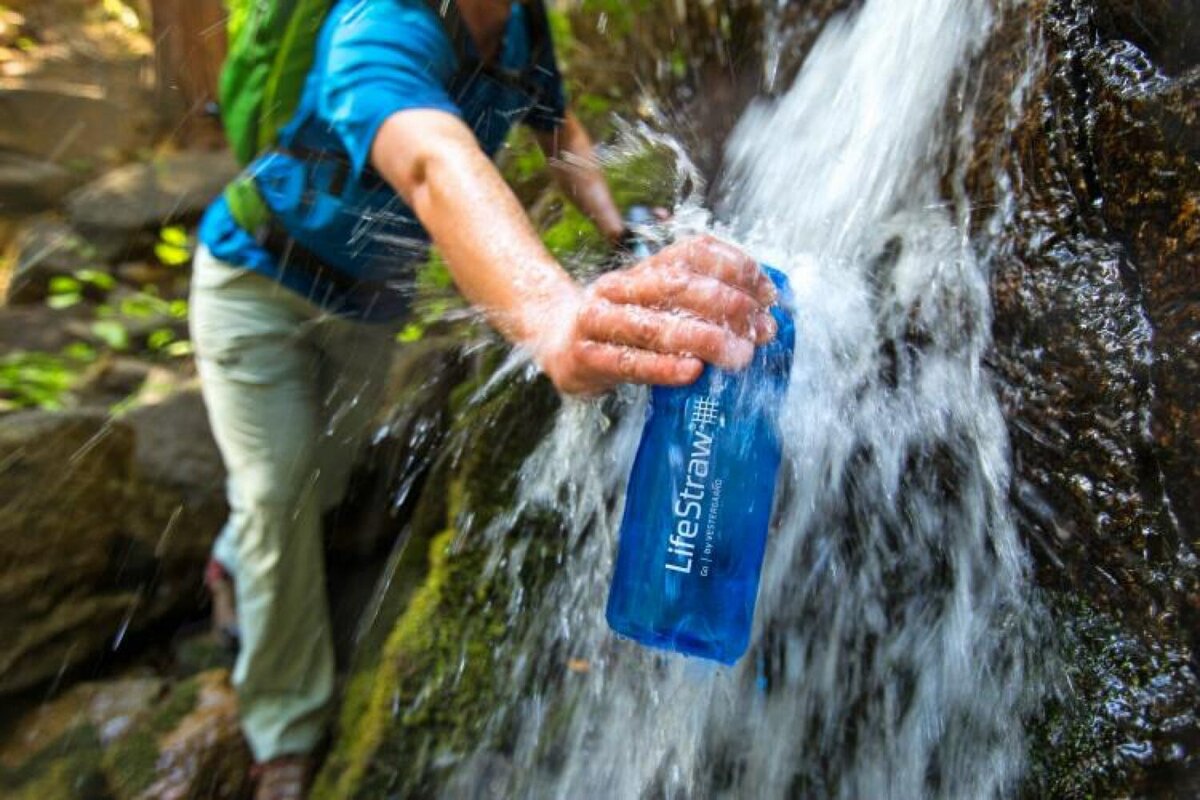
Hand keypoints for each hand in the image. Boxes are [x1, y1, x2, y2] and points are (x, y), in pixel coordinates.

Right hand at [529, 236, 777, 394]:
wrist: (552, 339)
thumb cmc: (620, 326)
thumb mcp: (656, 304)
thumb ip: (700, 304)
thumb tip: (761, 316)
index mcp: (642, 267)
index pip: (693, 253)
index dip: (736, 268)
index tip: (769, 294)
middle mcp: (618, 287)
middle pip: (677, 286)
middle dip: (727, 305)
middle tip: (761, 329)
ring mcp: (596, 321)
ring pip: (654, 325)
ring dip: (704, 339)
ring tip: (739, 354)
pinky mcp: (584, 357)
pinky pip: (628, 362)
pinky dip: (663, 367)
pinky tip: (692, 372)